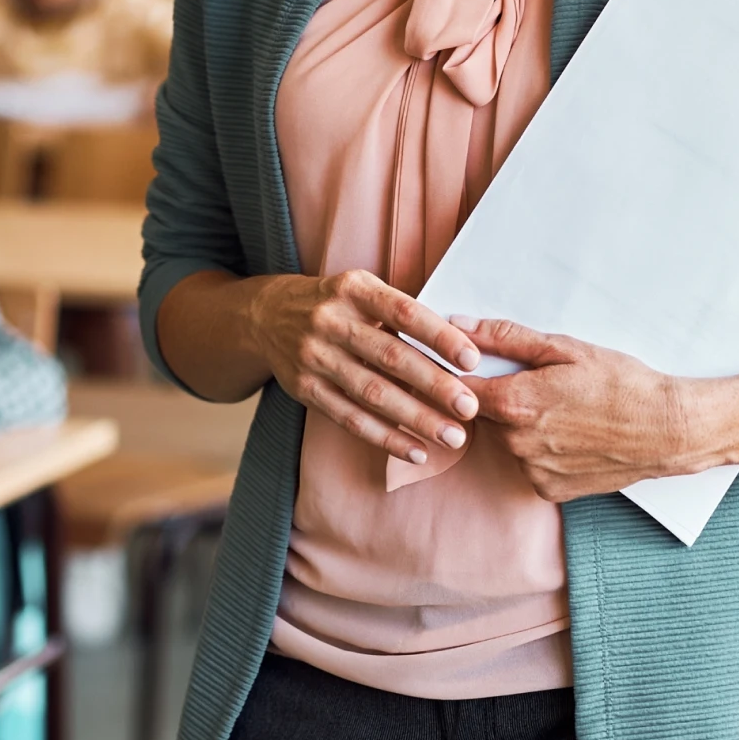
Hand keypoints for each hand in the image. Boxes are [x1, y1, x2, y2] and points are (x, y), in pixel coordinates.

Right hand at [246, 269, 482, 465]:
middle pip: (390, 357)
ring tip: (453, 436)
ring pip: (372, 393)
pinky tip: (416, 450)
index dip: (439, 336)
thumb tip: (458, 352)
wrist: (266, 314)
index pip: (404, 312)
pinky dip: (386, 437)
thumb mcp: (361, 291)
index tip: (472, 360)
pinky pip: (349, 418)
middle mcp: (330, 320)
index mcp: (353, 289)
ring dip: (416, 418)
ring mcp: (314, 356)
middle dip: (435, 385)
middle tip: (470, 408)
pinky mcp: (305, 388)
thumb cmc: (335, 304)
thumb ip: (401, 314)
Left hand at [464, 318, 699, 500]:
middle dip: (503, 398)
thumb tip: (460, 326)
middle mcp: (517, 444)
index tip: (479, 366)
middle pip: (486, 415)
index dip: (466, 374)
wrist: (668, 430)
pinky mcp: (549, 490)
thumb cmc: (621, 384)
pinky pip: (530, 465)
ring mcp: (533, 471)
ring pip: (508, 440)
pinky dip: (542, 451)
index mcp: (516, 404)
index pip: (459, 389)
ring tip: (564, 411)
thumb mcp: (564, 349)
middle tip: (543, 385)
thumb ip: (505, 338)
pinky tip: (572, 436)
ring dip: (523, 426)